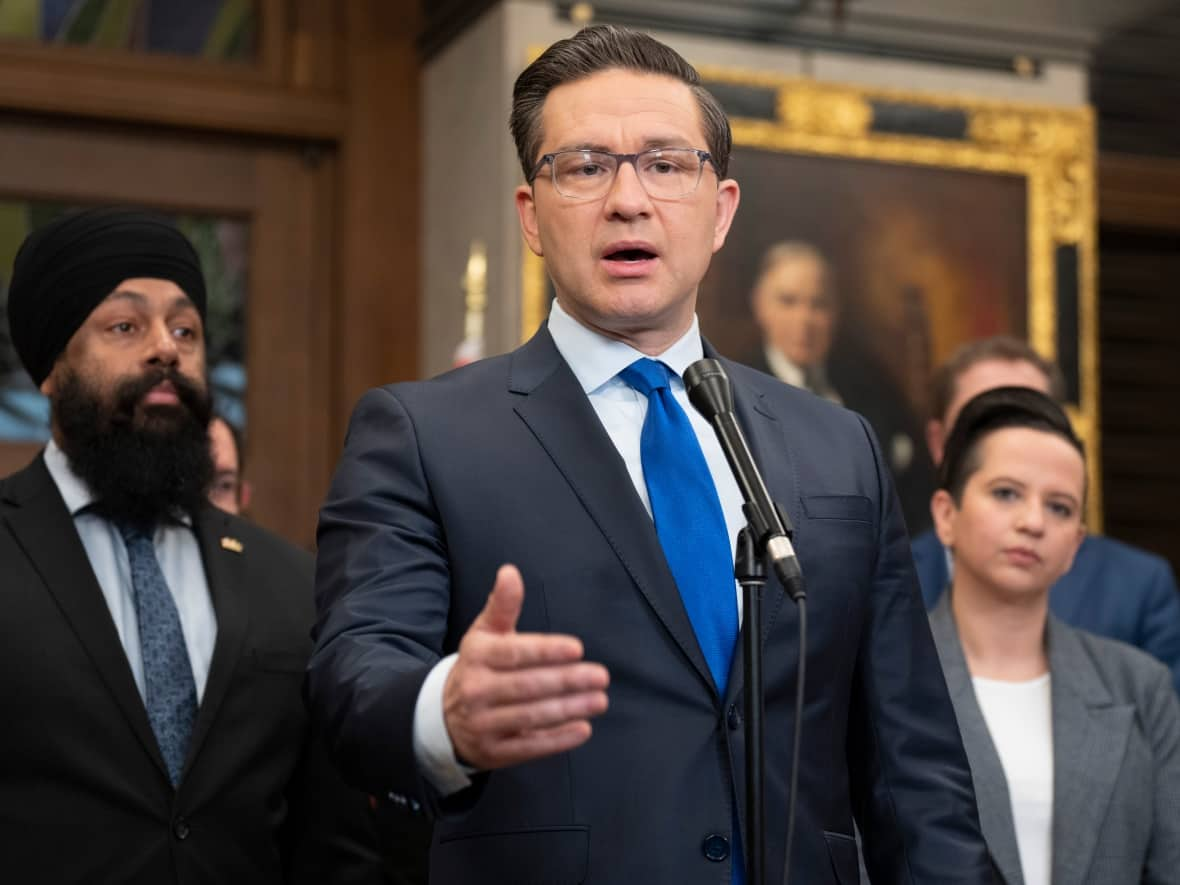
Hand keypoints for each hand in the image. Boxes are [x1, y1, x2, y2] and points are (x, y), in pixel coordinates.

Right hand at [443, 564, 609, 769]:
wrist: (443, 717)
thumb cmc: (478, 667)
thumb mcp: (484, 634)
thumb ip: (502, 605)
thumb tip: (510, 571)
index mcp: (477, 656)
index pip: (515, 653)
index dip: (547, 651)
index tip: (578, 648)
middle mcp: (476, 690)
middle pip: (527, 686)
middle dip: (567, 681)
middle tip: (601, 676)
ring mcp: (483, 724)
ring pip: (531, 717)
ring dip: (569, 709)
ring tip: (599, 700)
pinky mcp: (492, 752)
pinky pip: (529, 747)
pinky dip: (558, 740)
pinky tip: (583, 729)